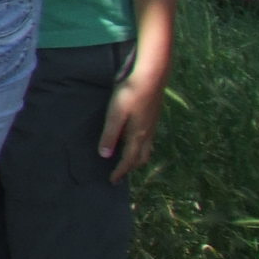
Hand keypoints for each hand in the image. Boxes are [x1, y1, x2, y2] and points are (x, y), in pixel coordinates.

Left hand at [99, 65, 162, 179]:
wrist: (151, 77)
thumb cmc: (130, 95)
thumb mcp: (115, 115)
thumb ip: (110, 135)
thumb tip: (105, 155)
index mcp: (137, 135)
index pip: (128, 160)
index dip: (120, 172)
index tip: (113, 181)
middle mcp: (147, 134)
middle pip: (141, 158)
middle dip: (131, 168)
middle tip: (120, 174)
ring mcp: (153, 125)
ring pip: (147, 149)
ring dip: (138, 158)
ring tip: (128, 160)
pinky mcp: (154, 117)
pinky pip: (149, 139)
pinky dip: (142, 147)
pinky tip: (136, 140)